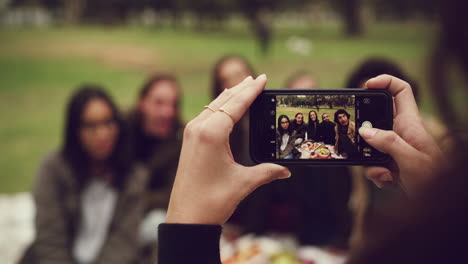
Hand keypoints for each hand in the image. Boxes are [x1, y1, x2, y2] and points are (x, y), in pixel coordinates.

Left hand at [166, 75, 290, 224]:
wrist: (186, 218)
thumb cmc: (212, 201)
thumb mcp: (244, 183)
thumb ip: (267, 172)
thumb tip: (286, 171)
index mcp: (212, 134)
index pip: (236, 105)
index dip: (251, 91)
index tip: (262, 78)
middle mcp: (198, 129)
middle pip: (223, 101)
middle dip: (241, 88)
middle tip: (256, 78)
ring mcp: (190, 134)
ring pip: (213, 106)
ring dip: (229, 96)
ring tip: (242, 86)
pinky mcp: (188, 142)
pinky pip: (205, 116)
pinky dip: (218, 107)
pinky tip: (224, 108)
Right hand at [359, 74, 443, 193]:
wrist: (438, 203)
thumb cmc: (434, 179)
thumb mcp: (410, 160)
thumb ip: (388, 143)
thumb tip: (365, 131)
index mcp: (411, 124)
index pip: (401, 91)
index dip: (385, 82)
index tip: (367, 85)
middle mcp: (402, 133)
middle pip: (376, 120)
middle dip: (365, 133)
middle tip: (361, 140)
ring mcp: (396, 149)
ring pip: (371, 146)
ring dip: (370, 162)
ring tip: (384, 173)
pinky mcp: (391, 163)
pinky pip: (373, 163)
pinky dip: (377, 174)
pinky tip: (388, 180)